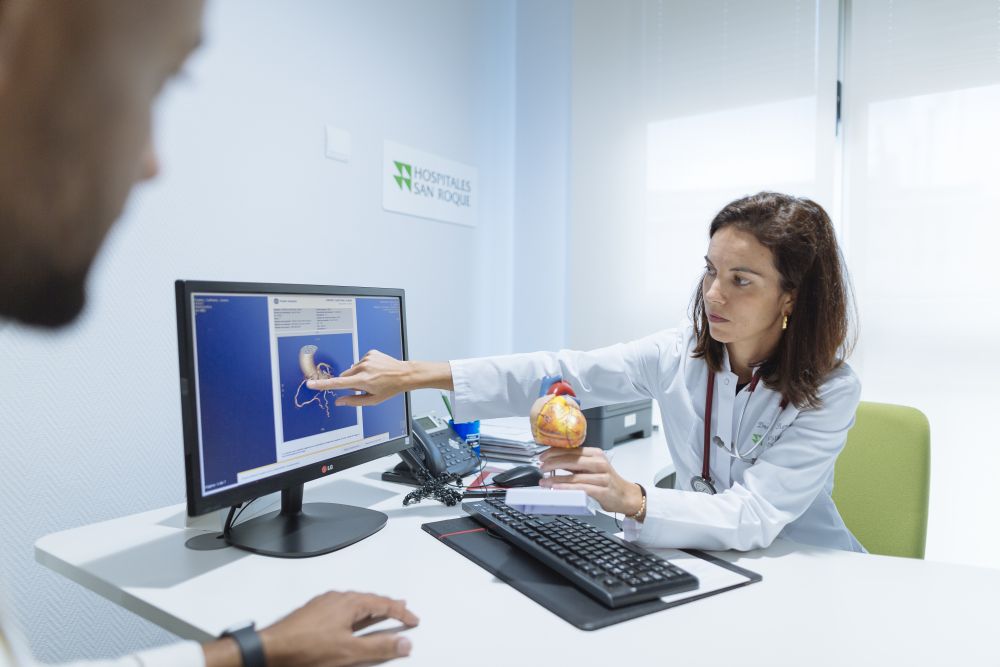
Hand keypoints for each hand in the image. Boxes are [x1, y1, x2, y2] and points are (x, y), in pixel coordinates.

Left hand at [259, 590, 418, 666]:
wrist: (271, 648)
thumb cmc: (306, 648)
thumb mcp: (349, 651)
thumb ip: (379, 646)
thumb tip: (404, 642)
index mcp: (349, 603)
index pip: (383, 605)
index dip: (401, 613)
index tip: (413, 620)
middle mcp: (337, 598)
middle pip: (369, 600)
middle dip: (387, 606)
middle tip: (401, 609)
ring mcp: (323, 604)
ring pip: (354, 604)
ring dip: (371, 610)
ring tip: (380, 614)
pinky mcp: (313, 613)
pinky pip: (341, 608)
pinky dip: (354, 614)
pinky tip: (351, 621)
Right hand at [306, 350, 410, 406]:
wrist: (404, 374)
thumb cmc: (389, 389)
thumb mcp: (372, 400)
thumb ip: (353, 401)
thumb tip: (339, 401)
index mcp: (362, 381)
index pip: (338, 384)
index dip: (323, 385)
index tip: (310, 384)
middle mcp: (363, 368)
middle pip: (345, 376)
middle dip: (350, 382)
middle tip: (364, 386)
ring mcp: (367, 359)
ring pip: (352, 369)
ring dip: (358, 374)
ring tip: (373, 377)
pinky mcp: (370, 353)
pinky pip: (360, 362)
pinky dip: (365, 367)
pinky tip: (375, 370)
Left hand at [538, 447, 642, 515]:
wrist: (626, 495)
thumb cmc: (606, 481)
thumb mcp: (592, 467)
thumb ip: (576, 464)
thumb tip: (553, 461)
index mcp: (595, 454)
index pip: (572, 450)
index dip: (554, 452)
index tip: (542, 456)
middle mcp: (599, 463)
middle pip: (572, 460)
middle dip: (553, 463)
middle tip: (541, 467)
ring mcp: (602, 477)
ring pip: (574, 476)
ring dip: (556, 479)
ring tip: (544, 481)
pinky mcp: (602, 490)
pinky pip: (581, 488)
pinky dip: (567, 488)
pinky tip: (557, 489)